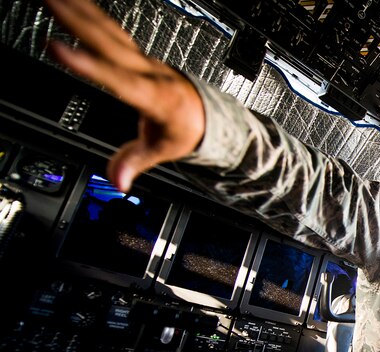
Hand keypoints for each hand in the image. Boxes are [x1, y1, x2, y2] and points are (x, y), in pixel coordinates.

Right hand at [44, 0, 204, 191]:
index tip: (59, 49)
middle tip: (50, 0)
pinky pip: (110, 29)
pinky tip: (72, 2)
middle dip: (78, 21)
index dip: (89, 66)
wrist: (206, 112)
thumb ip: (136, 162)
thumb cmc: (186, 128)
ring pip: (109, 30)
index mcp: (155, 96)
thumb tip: (119, 181)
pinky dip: (90, 13)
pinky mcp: (136, 54)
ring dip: (81, 10)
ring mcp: (143, 59)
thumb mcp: (164, 150)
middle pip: (109, 44)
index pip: (119, 80)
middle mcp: (148, 71)